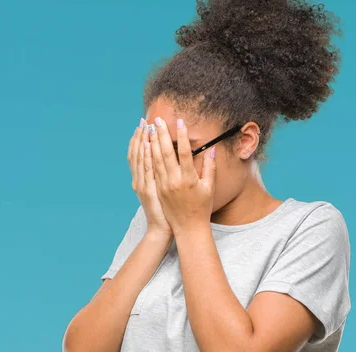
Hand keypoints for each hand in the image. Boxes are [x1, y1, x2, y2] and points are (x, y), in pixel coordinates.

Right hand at [128, 119, 171, 238]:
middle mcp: (139, 180)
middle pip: (137, 153)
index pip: (138, 155)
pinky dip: (146, 156)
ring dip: (142, 142)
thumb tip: (163, 162)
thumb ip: (159, 177)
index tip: (142, 126)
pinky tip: (148, 145)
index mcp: (142, 179)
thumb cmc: (164, 211)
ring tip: (145, 127)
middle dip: (140, 136)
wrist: (161, 229)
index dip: (139, 140)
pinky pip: (146, 170)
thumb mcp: (159, 192)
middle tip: (143, 120)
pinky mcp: (148, 190)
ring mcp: (142, 185)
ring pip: (140, 159)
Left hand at [148, 117, 215, 234]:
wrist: (188, 227)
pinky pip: (150, 169)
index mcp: (188, 179)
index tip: (179, 122)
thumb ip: (210, 168)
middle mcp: (173, 181)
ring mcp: (162, 185)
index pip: (184, 153)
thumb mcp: (209, 188)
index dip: (182, 136)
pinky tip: (145, 145)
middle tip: (158, 119)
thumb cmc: (201, 207)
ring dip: (151, 142)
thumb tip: (211, 150)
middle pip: (165, 153)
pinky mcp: (156, 189)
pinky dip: (146, 156)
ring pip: (154, 160)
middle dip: (161, 134)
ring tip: (149, 128)